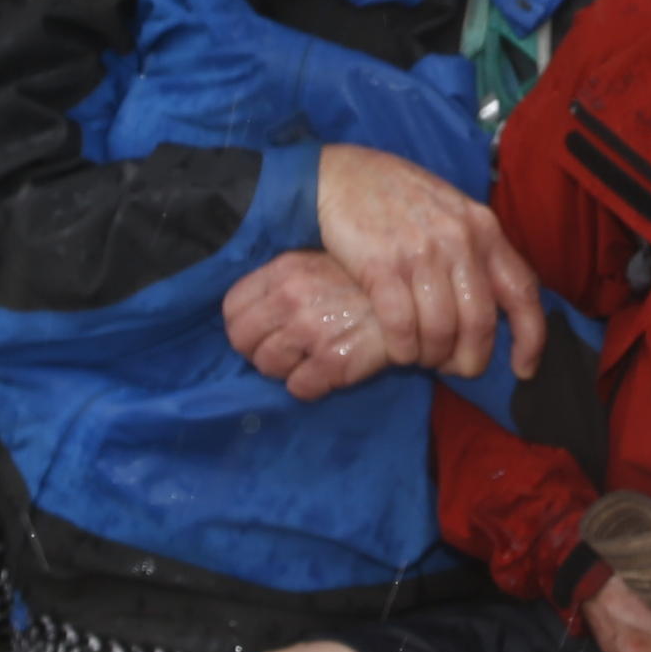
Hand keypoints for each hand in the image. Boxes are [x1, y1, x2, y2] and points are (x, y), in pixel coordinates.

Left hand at [220, 250, 393, 400]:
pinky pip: (299, 388)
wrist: (418, 299)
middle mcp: (291, 298)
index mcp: (284, 270)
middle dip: (260, 351)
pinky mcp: (333, 361)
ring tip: (309, 360)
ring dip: (286, 370)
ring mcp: (310, 330)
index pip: (232, 308)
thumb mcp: (319, 264)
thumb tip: (256, 313)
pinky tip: (327, 373)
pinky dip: (310, 387)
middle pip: (243, 341)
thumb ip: (285, 282)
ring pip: (268, 367)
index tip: (262, 333)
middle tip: (285, 352)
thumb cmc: (365, 282)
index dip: (243, 327)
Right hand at [313, 145, 547, 384]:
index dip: (530, 336)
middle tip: (456, 369)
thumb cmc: (399, 198)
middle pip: (480, 321)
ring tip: (423, 357)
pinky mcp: (382, 265)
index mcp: (483, 228)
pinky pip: (402, 326)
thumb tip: (495, 305)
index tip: (524, 368)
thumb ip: (475, 251)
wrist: (342, 176)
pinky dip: (403, 349)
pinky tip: (400, 350)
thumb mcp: (452, 212)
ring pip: (441, 330)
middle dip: (471, 359)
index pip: (523, 290)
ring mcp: (421, 252)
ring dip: (433, 355)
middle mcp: (459, 240)